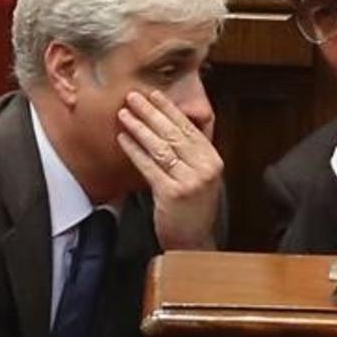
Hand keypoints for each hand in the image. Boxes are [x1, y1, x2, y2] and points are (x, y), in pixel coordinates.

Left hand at [117, 90, 222, 250]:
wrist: (193, 242)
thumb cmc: (192, 209)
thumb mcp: (200, 177)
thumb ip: (190, 153)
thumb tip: (168, 124)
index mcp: (212, 159)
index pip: (189, 128)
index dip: (170, 109)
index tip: (154, 95)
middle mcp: (204, 168)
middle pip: (174, 133)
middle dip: (151, 113)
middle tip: (133, 97)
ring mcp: (189, 181)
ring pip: (160, 147)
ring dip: (139, 128)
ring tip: (124, 114)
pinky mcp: (172, 193)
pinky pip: (149, 166)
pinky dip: (134, 151)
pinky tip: (123, 140)